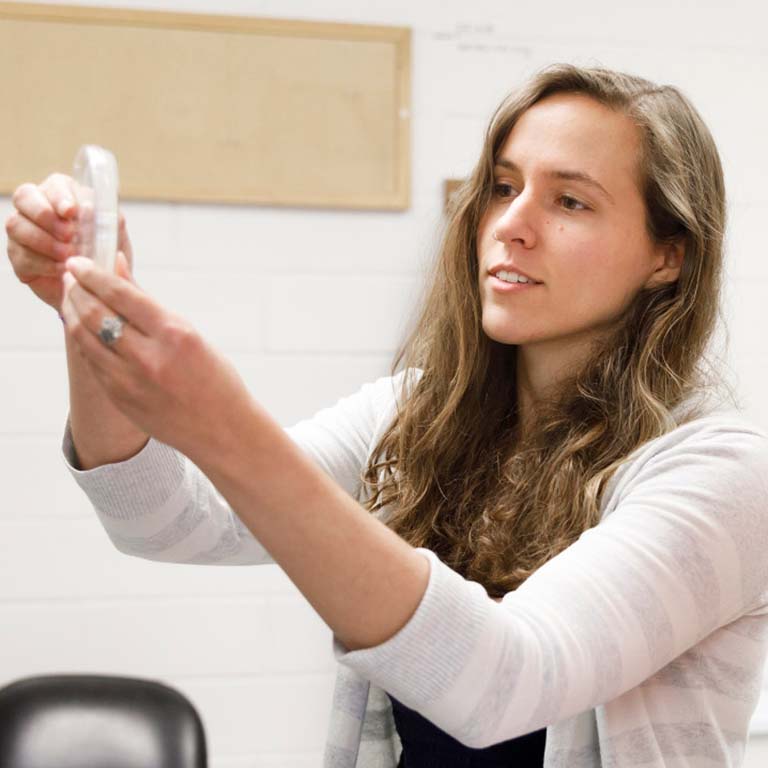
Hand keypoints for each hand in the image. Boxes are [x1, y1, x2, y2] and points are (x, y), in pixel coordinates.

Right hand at [5, 173, 133, 311]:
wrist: (97, 288)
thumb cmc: (105, 256)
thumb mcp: (115, 238)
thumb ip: (109, 220)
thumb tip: (93, 208)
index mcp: (64, 195)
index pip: (54, 184)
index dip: (60, 197)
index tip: (71, 211)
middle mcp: (37, 207)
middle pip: (24, 196)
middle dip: (45, 216)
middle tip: (69, 235)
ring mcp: (23, 230)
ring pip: (17, 225)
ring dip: (44, 241)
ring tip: (68, 256)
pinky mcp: (18, 255)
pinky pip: (20, 254)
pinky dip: (43, 263)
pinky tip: (61, 270)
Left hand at [59, 254, 251, 459]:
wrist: (222, 431)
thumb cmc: (215, 379)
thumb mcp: (190, 335)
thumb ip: (149, 303)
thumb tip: (117, 266)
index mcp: (174, 334)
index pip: (120, 294)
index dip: (92, 273)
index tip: (77, 261)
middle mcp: (149, 357)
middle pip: (94, 313)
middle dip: (76, 289)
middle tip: (70, 275)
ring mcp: (130, 382)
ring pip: (83, 338)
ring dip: (72, 313)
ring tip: (72, 298)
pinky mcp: (120, 399)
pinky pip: (92, 362)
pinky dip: (83, 340)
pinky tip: (84, 328)